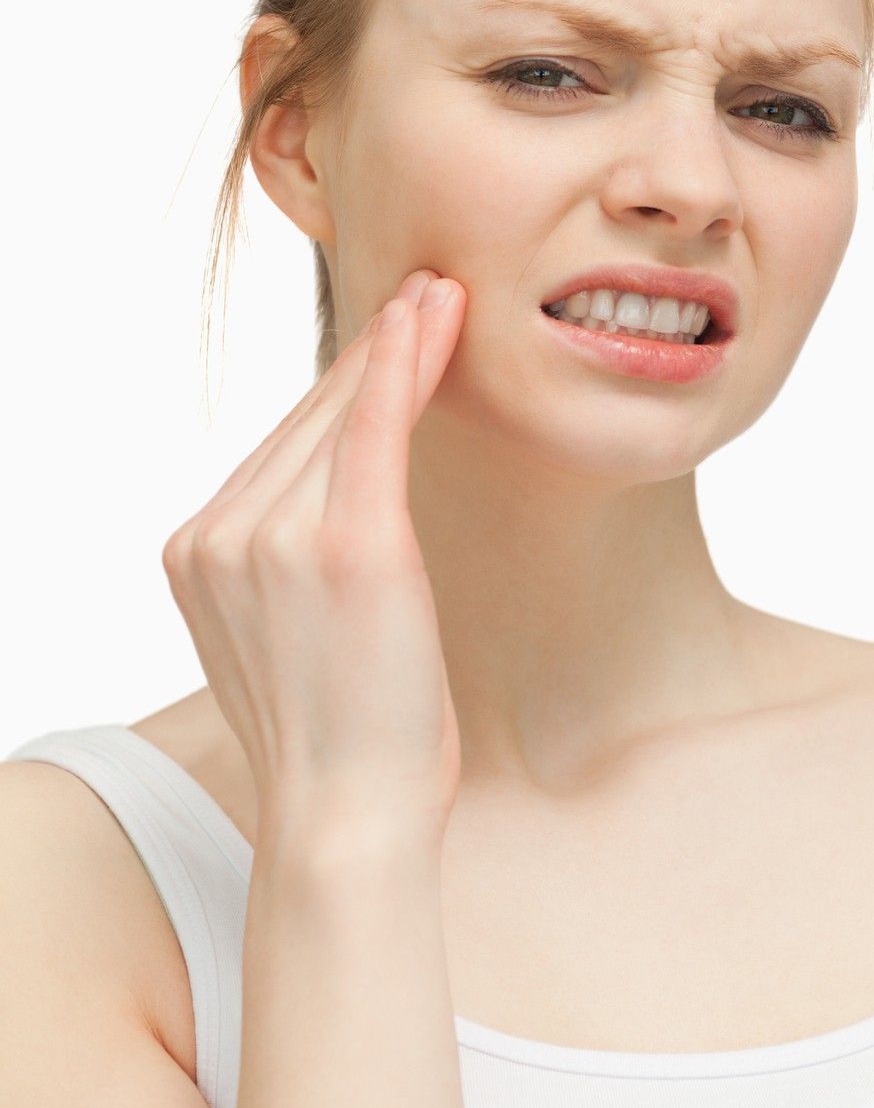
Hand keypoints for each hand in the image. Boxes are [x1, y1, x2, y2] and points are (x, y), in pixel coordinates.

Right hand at [161, 269, 468, 845]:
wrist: (351, 815)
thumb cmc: (343, 738)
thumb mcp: (292, 631)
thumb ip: (288, 558)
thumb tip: (334, 504)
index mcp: (197, 551)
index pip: (279, 448)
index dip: (340, 388)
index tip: (385, 336)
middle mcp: (219, 534)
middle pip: (307, 421)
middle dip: (371, 356)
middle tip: (424, 292)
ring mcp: (275, 537)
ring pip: (342, 418)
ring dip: (398, 348)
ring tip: (442, 297)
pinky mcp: (346, 544)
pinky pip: (372, 431)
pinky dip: (400, 367)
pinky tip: (426, 319)